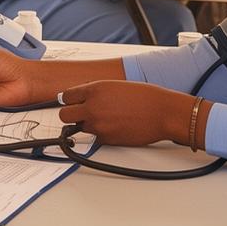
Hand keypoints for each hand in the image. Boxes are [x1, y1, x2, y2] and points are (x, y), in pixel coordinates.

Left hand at [58, 81, 185, 146]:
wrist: (162, 112)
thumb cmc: (145, 97)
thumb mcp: (115, 85)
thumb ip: (96, 92)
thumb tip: (82, 98)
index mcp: (95, 89)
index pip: (66, 96)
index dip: (70, 100)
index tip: (72, 103)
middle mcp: (93, 106)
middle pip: (64, 115)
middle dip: (71, 115)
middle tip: (80, 115)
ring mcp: (98, 124)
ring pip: (79, 128)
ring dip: (88, 124)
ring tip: (107, 119)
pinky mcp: (106, 139)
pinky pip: (95, 138)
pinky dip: (101, 134)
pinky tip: (115, 127)